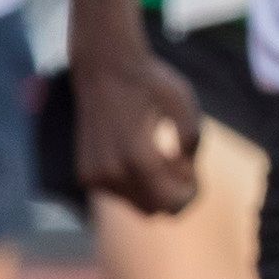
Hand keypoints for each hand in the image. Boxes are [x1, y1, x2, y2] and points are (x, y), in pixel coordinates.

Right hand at [74, 42, 208, 217]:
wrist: (105, 68)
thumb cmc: (150, 83)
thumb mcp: (185, 105)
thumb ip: (193, 142)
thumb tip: (185, 170)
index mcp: (137, 158)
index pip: (171, 202)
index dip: (190, 192)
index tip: (193, 169)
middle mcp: (112, 173)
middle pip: (155, 210)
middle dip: (174, 194)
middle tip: (182, 166)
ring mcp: (95, 176)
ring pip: (137, 204)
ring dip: (154, 189)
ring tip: (162, 156)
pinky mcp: (86, 174)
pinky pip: (120, 194)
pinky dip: (134, 183)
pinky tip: (141, 155)